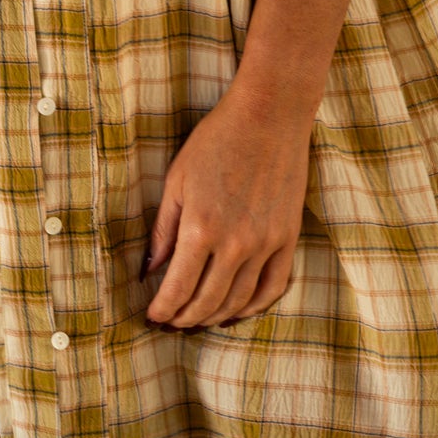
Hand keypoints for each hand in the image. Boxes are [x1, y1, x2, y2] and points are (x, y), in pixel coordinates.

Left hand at [142, 77, 313, 328]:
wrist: (269, 116)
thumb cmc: (216, 141)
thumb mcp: (177, 181)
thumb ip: (163, 230)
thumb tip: (149, 269)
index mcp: (201, 228)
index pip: (178, 288)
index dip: (163, 308)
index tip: (152, 315)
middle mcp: (235, 244)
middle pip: (207, 301)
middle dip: (185, 317)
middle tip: (171, 321)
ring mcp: (266, 243)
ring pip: (239, 301)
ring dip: (215, 317)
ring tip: (198, 319)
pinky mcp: (288, 238)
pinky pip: (273, 287)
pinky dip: (254, 307)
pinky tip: (238, 311)